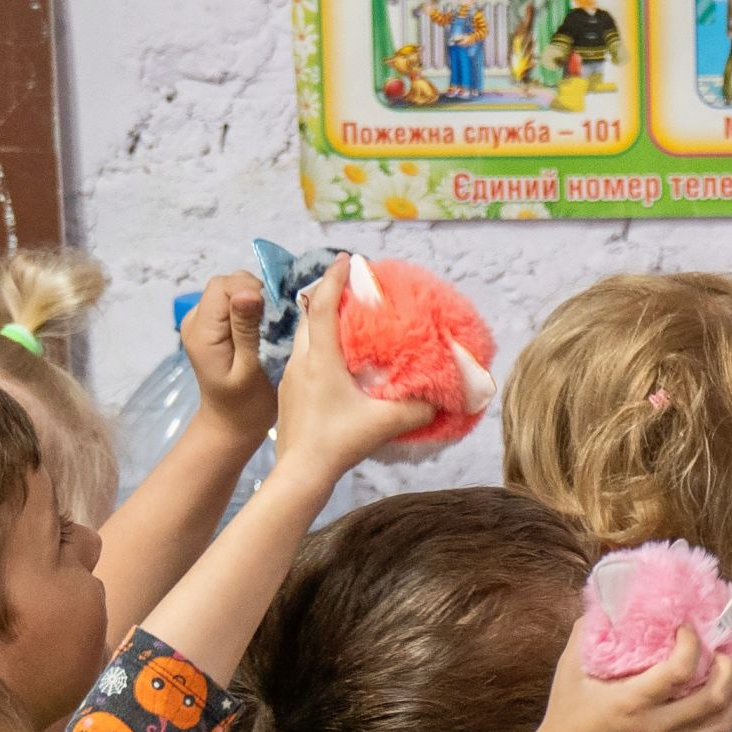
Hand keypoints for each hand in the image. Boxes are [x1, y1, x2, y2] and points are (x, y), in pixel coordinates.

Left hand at [180, 272, 275, 444]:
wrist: (231, 424)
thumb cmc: (245, 405)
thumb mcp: (250, 369)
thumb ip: (246, 329)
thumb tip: (248, 292)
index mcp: (202, 332)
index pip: (223, 286)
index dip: (251, 291)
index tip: (273, 315)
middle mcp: (196, 321)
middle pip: (226, 283)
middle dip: (254, 294)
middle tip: (275, 322)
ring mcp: (203, 322)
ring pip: (231, 289)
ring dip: (255, 300)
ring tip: (270, 326)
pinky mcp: (213, 325)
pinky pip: (232, 301)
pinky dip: (251, 307)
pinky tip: (262, 328)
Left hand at [271, 267, 432, 476]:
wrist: (299, 472)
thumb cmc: (337, 443)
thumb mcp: (383, 424)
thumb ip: (417, 409)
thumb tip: (442, 399)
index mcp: (321, 359)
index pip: (323, 307)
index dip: (334, 279)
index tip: (346, 259)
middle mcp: (302, 362)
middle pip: (308, 316)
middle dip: (326, 296)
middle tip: (349, 289)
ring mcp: (291, 378)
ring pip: (303, 337)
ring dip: (320, 323)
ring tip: (344, 321)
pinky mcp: (289, 393)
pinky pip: (302, 358)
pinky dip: (316, 347)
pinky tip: (334, 362)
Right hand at [510, 629, 731, 731]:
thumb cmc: (568, 715)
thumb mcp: (571, 669)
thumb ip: (589, 632)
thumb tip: (610, 604)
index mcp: (633, 702)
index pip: (681, 670)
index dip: (692, 644)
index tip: (685, 629)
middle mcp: (658, 728)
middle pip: (714, 698)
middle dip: (727, 668)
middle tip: (720, 651)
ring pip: (722, 724)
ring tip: (731, 675)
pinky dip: (719, 714)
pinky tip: (716, 697)